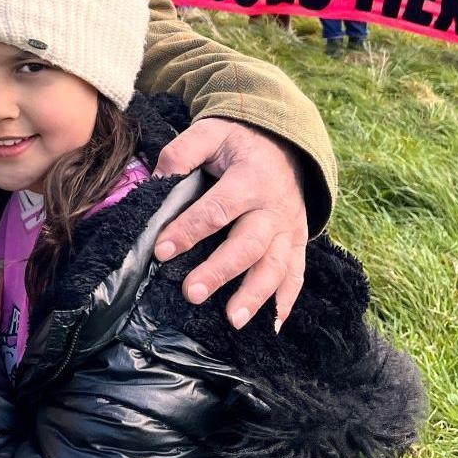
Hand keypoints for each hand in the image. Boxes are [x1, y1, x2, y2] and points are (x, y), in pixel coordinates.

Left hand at [150, 118, 308, 331]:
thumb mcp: (211, 132)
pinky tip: (273, 326)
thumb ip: (183, 152)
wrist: (284, 141)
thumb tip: (158, 181)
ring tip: (233, 320)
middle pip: (248, 245)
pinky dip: (287, 301)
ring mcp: (290, 228)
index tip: (161, 250)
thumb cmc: (239, 141)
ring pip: (276, 266)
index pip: (216, 210)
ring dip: (256, 295)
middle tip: (192, 293)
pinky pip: (297, 274)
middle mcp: (274, 208)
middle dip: (220, 271)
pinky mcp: (298, 241)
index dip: (188, 231)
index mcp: (250, 178)